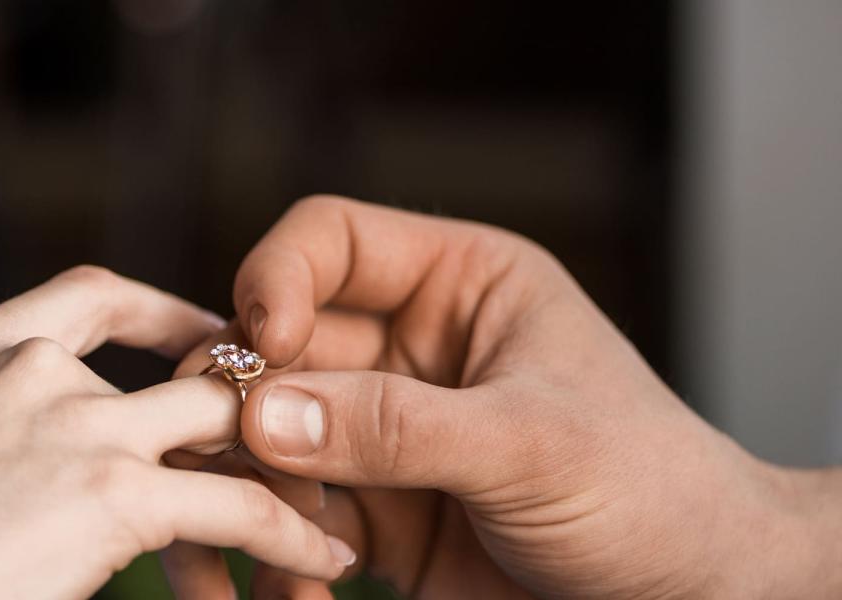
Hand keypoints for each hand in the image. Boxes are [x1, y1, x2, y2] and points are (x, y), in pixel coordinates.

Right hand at [0, 266, 354, 598]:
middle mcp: (34, 367)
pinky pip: (236, 506)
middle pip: (186, 364)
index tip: (207, 338)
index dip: (167, 312)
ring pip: (227, 430)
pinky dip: (290, 535)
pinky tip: (321, 562)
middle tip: (302, 435)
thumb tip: (34, 456)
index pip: (95, 295)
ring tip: (335, 511)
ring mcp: (73, 424)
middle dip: (251, 401)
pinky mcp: (107, 495)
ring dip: (290, 473)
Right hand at [169, 196, 841, 597]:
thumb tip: (264, 416)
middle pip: (277, 344)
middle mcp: (408, 348)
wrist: (691, 597)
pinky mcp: (373, 510)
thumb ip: (398, 426)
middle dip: (241, 398)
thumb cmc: (649, 489)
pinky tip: (302, 588)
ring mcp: (383, 431)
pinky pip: (290, 516)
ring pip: (267, 434)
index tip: (262, 345)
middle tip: (222, 452)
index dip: (277, 278)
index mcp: (458, 284)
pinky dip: (276, 551)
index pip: (330, 241)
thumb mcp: (530, 443)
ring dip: (247, 484)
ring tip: (265, 538)